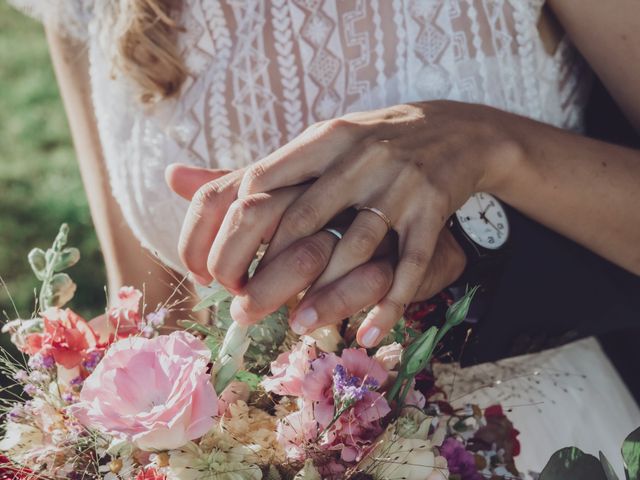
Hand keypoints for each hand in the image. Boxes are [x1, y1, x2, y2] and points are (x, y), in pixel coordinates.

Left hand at [168, 163, 465, 340]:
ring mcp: (396, 184)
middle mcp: (355, 158)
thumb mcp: (313, 144)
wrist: (453, 129)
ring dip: (324, 296)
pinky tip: (368, 334)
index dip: (225, 233)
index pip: (255, 184)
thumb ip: (255, 169)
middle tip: (243, 311)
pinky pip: (410, 265)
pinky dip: (389, 304)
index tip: (210, 271)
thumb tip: (171, 178)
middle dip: (267, 274)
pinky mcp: (432, 209)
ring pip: (353, 248)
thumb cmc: (368, 145)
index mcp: (319, 140)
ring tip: (296, 326)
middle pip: (298, 222)